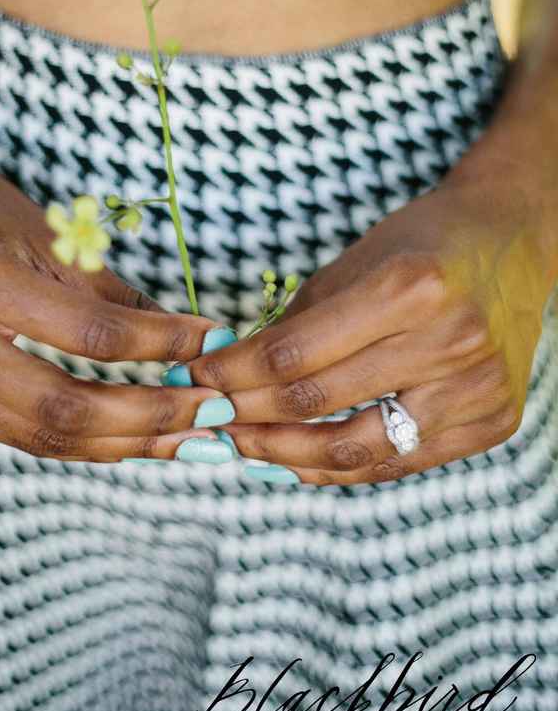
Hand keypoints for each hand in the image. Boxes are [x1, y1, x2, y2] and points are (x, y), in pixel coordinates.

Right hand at [0, 148, 225, 459]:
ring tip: (183, 438)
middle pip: (65, 406)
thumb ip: (113, 295)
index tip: (212, 346)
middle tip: (210, 415)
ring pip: (43, 434)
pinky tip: (127, 435)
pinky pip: (19, 432)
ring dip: (123, 442)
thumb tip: (187, 340)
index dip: (163, 346)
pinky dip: (79, 438)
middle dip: (150, 418)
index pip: (91, 335)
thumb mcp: (48, 233)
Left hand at [183, 176, 555, 484]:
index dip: (233, 372)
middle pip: (318, 402)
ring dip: (286, 455)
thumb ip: (300, 321)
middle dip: (247, 414)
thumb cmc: (425, 243)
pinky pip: (400, 463)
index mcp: (409, 288)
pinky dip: (342, 468)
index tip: (196, 378)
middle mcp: (449, 340)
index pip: (294, 353)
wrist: (514, 244)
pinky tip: (299, 461)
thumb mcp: (356, 261)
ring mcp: (477, 388)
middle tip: (207, 417)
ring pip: (358, 449)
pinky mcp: (493, 421)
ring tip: (243, 447)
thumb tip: (234, 372)